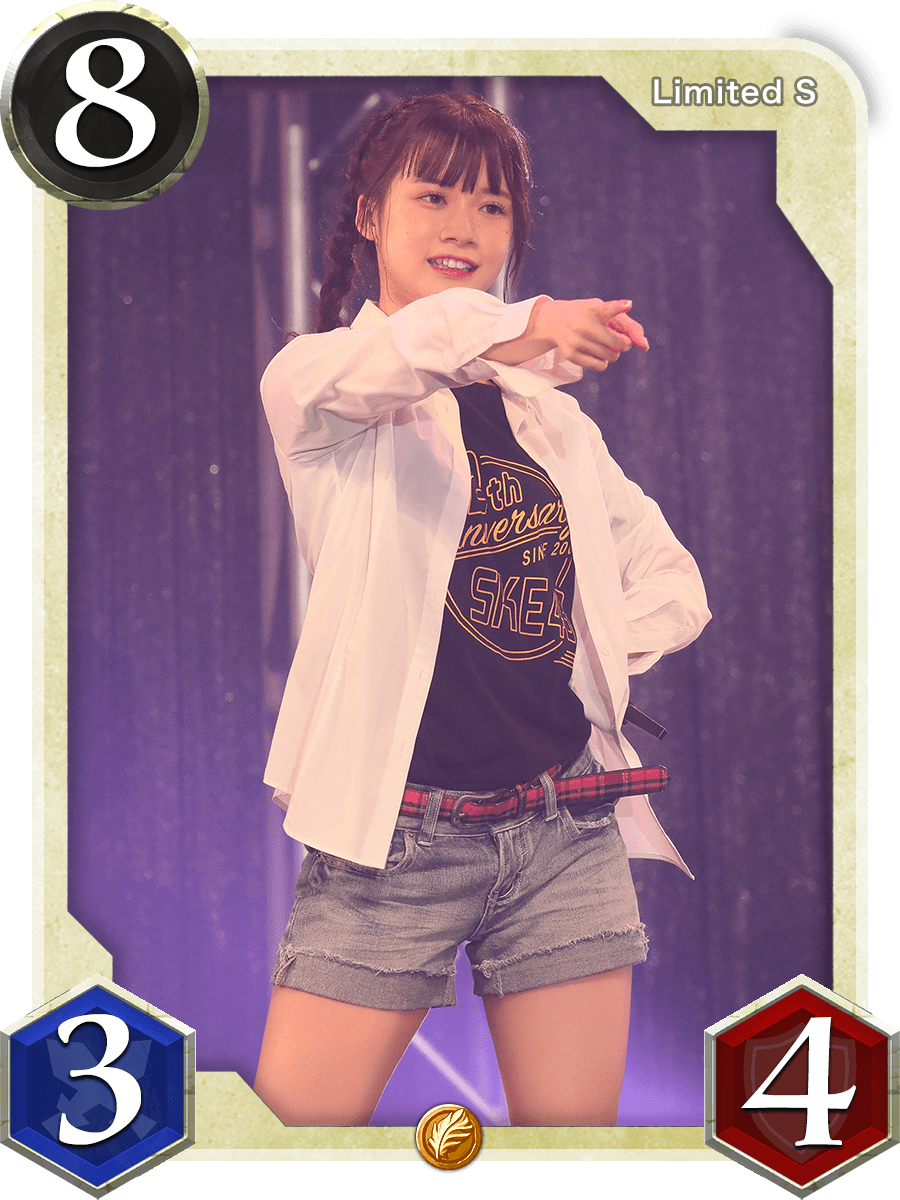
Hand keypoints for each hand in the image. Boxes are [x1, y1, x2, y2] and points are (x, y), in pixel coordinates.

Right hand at [533, 297, 648, 369]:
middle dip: (624, 345)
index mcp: (593, 309)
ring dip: (614, 354)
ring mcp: (575, 341)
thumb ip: (626, 324)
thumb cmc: (586, 314)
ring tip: (606, 346)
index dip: (619, 307)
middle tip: (621, 342)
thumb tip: (645, 346)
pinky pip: (599, 366)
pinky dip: (603, 362)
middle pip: (617, 344)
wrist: (554, 321)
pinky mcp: (571, 354)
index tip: (628, 305)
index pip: (607, 309)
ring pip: (610, 356)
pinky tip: (597, 353)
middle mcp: (583, 325)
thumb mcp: (602, 310)